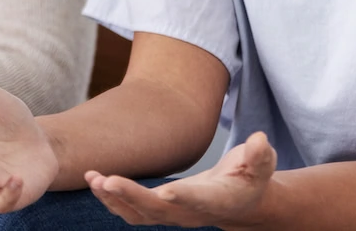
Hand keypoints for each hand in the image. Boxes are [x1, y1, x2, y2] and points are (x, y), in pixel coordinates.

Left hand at [85, 132, 276, 228]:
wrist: (240, 201)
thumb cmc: (251, 177)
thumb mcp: (262, 164)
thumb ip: (260, 155)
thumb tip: (260, 141)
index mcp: (217, 200)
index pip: (199, 201)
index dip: (183, 198)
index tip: (166, 192)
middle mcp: (190, 213)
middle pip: (157, 211)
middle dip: (131, 196)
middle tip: (107, 180)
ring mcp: (172, 214)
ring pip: (138, 214)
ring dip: (113, 198)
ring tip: (93, 179)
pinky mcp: (158, 209)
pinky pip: (130, 210)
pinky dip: (111, 197)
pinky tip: (95, 181)